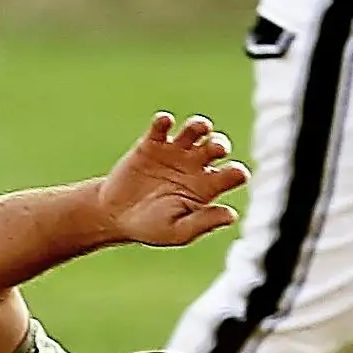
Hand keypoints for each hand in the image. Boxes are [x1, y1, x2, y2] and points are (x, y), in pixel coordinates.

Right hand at [95, 112, 247, 248]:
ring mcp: (174, 152)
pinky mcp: (151, 144)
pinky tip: (164, 121)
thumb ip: (203, 222)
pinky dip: (163, 121)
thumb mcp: (178, 231)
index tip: (235, 174)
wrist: (114, 216)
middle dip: (220, 143)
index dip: (237, 172)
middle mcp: (195, 165)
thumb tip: (232, 215)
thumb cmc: (151, 227)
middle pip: (217, 145)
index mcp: (208, 187)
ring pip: (194, 129)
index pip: (233, 174)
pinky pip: (160, 127)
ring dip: (199, 125)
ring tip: (200, 128)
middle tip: (218, 149)